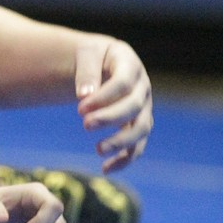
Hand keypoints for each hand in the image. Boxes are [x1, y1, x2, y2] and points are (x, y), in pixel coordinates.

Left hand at [75, 39, 152, 172]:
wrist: (99, 62)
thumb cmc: (90, 56)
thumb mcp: (85, 54)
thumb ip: (86, 72)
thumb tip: (84, 96)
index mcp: (130, 64)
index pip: (123, 83)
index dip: (103, 97)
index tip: (79, 107)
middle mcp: (142, 87)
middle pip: (134, 107)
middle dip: (111, 118)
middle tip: (85, 125)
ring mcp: (143, 107)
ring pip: (141, 129)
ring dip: (122, 142)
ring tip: (98, 150)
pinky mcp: (137, 124)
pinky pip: (137, 146)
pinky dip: (125, 159)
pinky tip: (105, 169)